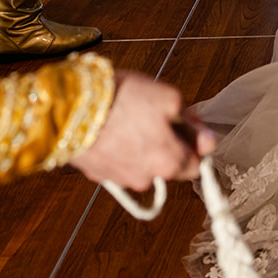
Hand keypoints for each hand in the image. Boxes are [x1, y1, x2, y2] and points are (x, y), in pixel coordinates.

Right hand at [69, 72, 212, 189]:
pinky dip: (118, 149)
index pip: (196, 166)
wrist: (71, 107)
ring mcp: (118, 179)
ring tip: (128, 119)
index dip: (195, 144)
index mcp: (169, 163)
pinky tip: (111, 127)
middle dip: (166, 144)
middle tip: (156, 116)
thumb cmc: (124, 99)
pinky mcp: (96, 174)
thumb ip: (191, 122)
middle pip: (167, 166)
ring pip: (140, 165)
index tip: (188, 126)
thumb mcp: (170, 98)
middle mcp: (146, 178)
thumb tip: (206, 139)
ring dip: (140, 147)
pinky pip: (117, 163)